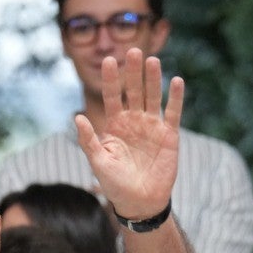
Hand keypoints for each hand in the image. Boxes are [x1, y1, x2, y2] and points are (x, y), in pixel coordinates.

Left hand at [74, 49, 182, 222]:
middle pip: (133, 91)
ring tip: (152, 60)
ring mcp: (152, 126)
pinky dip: (175, 98)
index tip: (108, 61)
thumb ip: (88, 140)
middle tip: (132, 50)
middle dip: (132, 72)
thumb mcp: (98, 162)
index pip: (111, 97)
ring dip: (153, 79)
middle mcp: (133, 121)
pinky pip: (173, 113)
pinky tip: (176, 81)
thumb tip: (76, 117)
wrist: (139, 201)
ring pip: (153, 97)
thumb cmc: (115, 184)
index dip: (110, 80)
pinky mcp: (169, 135)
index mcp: (114, 125)